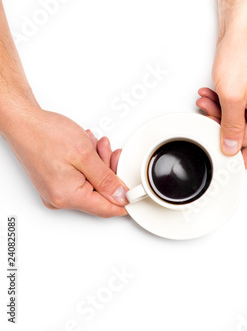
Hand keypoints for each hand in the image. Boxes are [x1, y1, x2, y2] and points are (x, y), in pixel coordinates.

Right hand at [4, 109, 128, 217]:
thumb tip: (121, 195)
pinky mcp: (56, 184)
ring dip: (100, 165)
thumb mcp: (85, 155)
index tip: (136, 191)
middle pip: (101, 195)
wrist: (24, 122)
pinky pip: (81, 180)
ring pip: (92, 185)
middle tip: (111, 154)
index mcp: (68, 196)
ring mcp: (56, 193)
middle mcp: (60, 199)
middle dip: (110, 172)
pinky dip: (89, 165)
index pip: (107, 209)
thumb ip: (106, 179)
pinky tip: (89, 151)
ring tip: (97, 147)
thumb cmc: (45, 134)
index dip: (125, 199)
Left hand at [197, 0, 246, 167]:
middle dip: (223, 127)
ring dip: (219, 113)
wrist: (241, 31)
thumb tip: (231, 147)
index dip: (243, 160)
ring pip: (238, 120)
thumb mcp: (231, 97)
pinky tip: (211, 96)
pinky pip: (238, 107)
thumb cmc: (242, 55)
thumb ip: (231, 127)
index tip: (229, 166)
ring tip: (207, 102)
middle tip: (208, 120)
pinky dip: (223, 104)